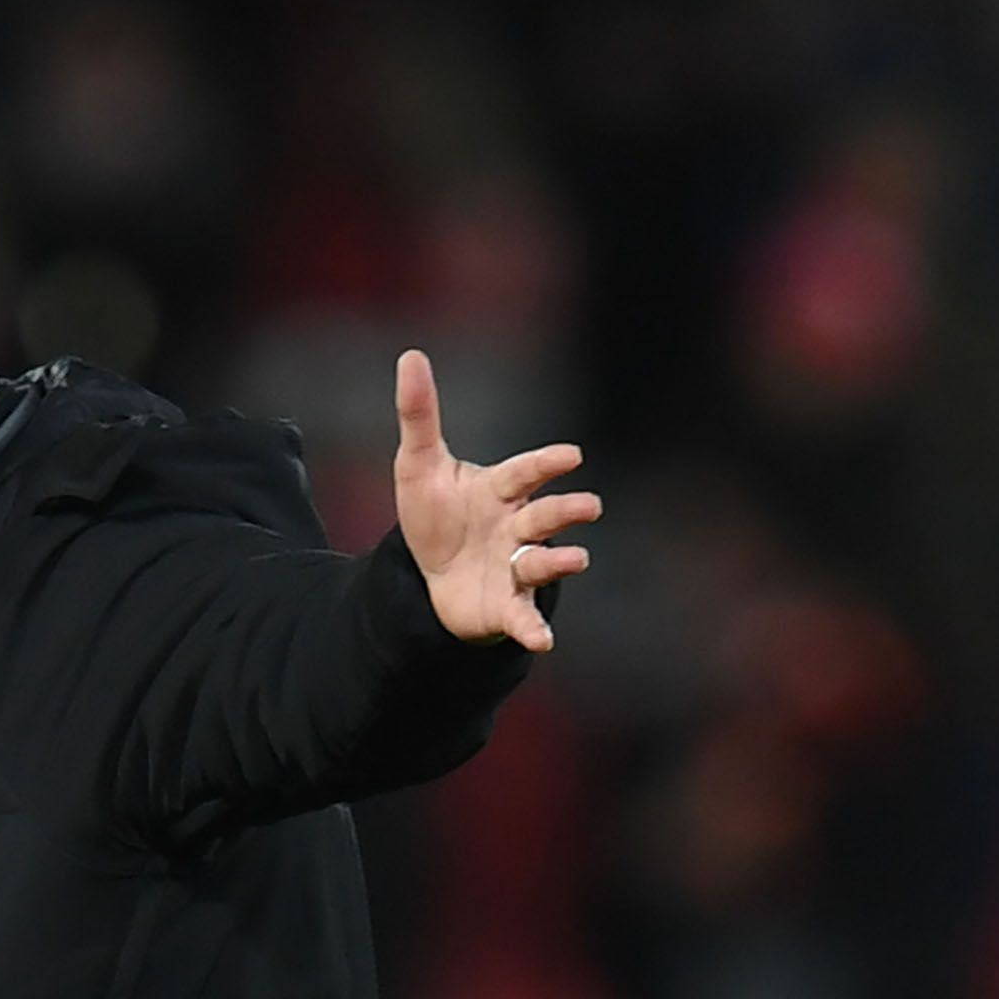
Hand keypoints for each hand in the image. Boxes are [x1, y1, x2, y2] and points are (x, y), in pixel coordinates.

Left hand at [390, 348, 597, 653]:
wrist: (428, 574)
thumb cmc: (435, 513)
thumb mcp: (418, 466)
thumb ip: (419, 415)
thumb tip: (409, 356)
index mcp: (501, 490)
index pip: (525, 472)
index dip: (545, 464)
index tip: (570, 456)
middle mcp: (517, 526)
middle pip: (545, 516)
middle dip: (565, 511)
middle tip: (588, 506)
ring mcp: (515, 567)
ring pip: (542, 562)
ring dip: (558, 562)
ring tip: (575, 559)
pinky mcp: (506, 606)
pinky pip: (523, 617)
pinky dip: (533, 629)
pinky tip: (543, 643)